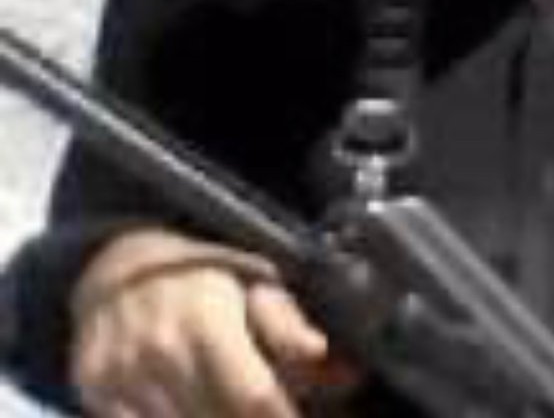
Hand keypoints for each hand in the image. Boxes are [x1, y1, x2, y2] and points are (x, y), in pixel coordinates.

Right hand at [69, 228, 360, 415]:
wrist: (118, 265)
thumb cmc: (201, 273)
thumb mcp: (254, 281)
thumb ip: (291, 329)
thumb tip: (342, 369)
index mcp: (207, 321)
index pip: (253, 396)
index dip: (286, 417)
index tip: (305, 417)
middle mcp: (160, 355)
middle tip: (277, 406)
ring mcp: (120, 382)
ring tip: (239, 404)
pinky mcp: (96, 399)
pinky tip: (200, 407)